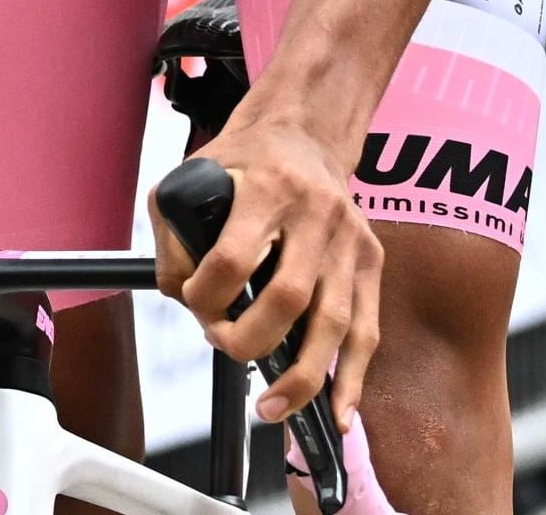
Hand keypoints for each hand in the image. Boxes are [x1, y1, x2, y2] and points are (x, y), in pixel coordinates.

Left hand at [153, 113, 383, 428]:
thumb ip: (175, 236)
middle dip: (250, 338)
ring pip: (335, 323)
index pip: (233, 257)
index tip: (193, 304)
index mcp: (265, 188)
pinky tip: (339, 413)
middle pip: (289, 296)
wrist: (303, 131)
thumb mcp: (189, 176)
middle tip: (223, 345)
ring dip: (302, 376)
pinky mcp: (370, 260)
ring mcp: (349, 240)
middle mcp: (315, 215)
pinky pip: (367, 329)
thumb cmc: (242, 160)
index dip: (207, 295)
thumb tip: (181, 297)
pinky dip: (354, 376)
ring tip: (272, 408)